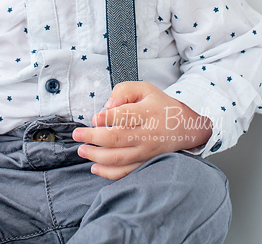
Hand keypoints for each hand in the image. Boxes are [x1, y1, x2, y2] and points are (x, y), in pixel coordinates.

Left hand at [71, 81, 211, 179]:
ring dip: (97, 156)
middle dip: (93, 138)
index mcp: (147, 113)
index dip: (108, 118)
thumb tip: (107, 106)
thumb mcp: (145, 89)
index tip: (94, 118)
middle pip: (117, 139)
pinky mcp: (145, 162)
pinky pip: (126, 172)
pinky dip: (109, 173)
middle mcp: (147, 134)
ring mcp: (146, 151)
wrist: (184, 127)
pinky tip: (95, 168)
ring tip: (82, 150)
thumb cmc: (159, 105)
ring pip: (119, 158)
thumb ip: (124, 91)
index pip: (126, 116)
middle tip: (77, 135)